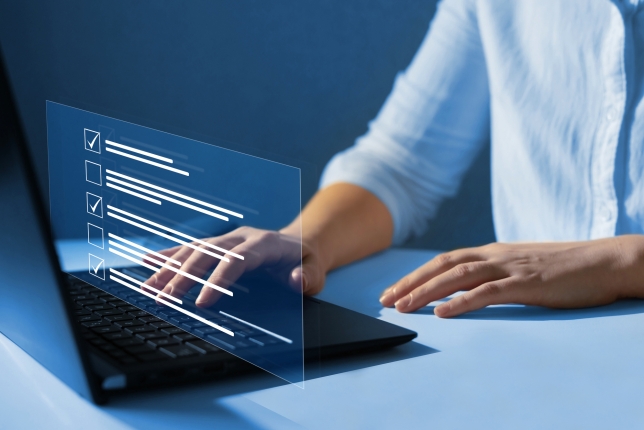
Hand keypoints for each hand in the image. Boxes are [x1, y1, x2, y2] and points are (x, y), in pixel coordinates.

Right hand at [143, 226, 325, 306]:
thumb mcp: (317, 271)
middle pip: (208, 253)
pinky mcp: (221, 244)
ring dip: (170, 266)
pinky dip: (171, 254)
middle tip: (164, 298)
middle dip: (184, 276)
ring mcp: (230, 239)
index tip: (202, 303)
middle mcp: (243, 237)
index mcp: (265, 244)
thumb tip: (296, 280)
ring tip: (148, 285)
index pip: (236, 260)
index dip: (218, 279)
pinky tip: (149, 261)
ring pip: (195, 249)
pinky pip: (193, 247)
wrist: (302, 244)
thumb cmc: (308, 262)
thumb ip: (309, 276)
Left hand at [379, 236, 643, 316]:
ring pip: (458, 277)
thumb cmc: (562, 267)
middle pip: (442, 265)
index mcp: (492, 252)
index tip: (393, 291)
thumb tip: (466, 288)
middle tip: (385, 300)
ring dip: (426, 292)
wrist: (603, 261)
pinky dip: (461, 302)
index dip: (416, 275)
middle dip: (410, 282)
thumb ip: (493, 274)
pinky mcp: (526, 283)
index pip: (444, 261)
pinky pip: (488, 292)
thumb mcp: (520, 267)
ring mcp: (510, 267)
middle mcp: (495, 255)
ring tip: (403, 306)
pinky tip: (443, 312)